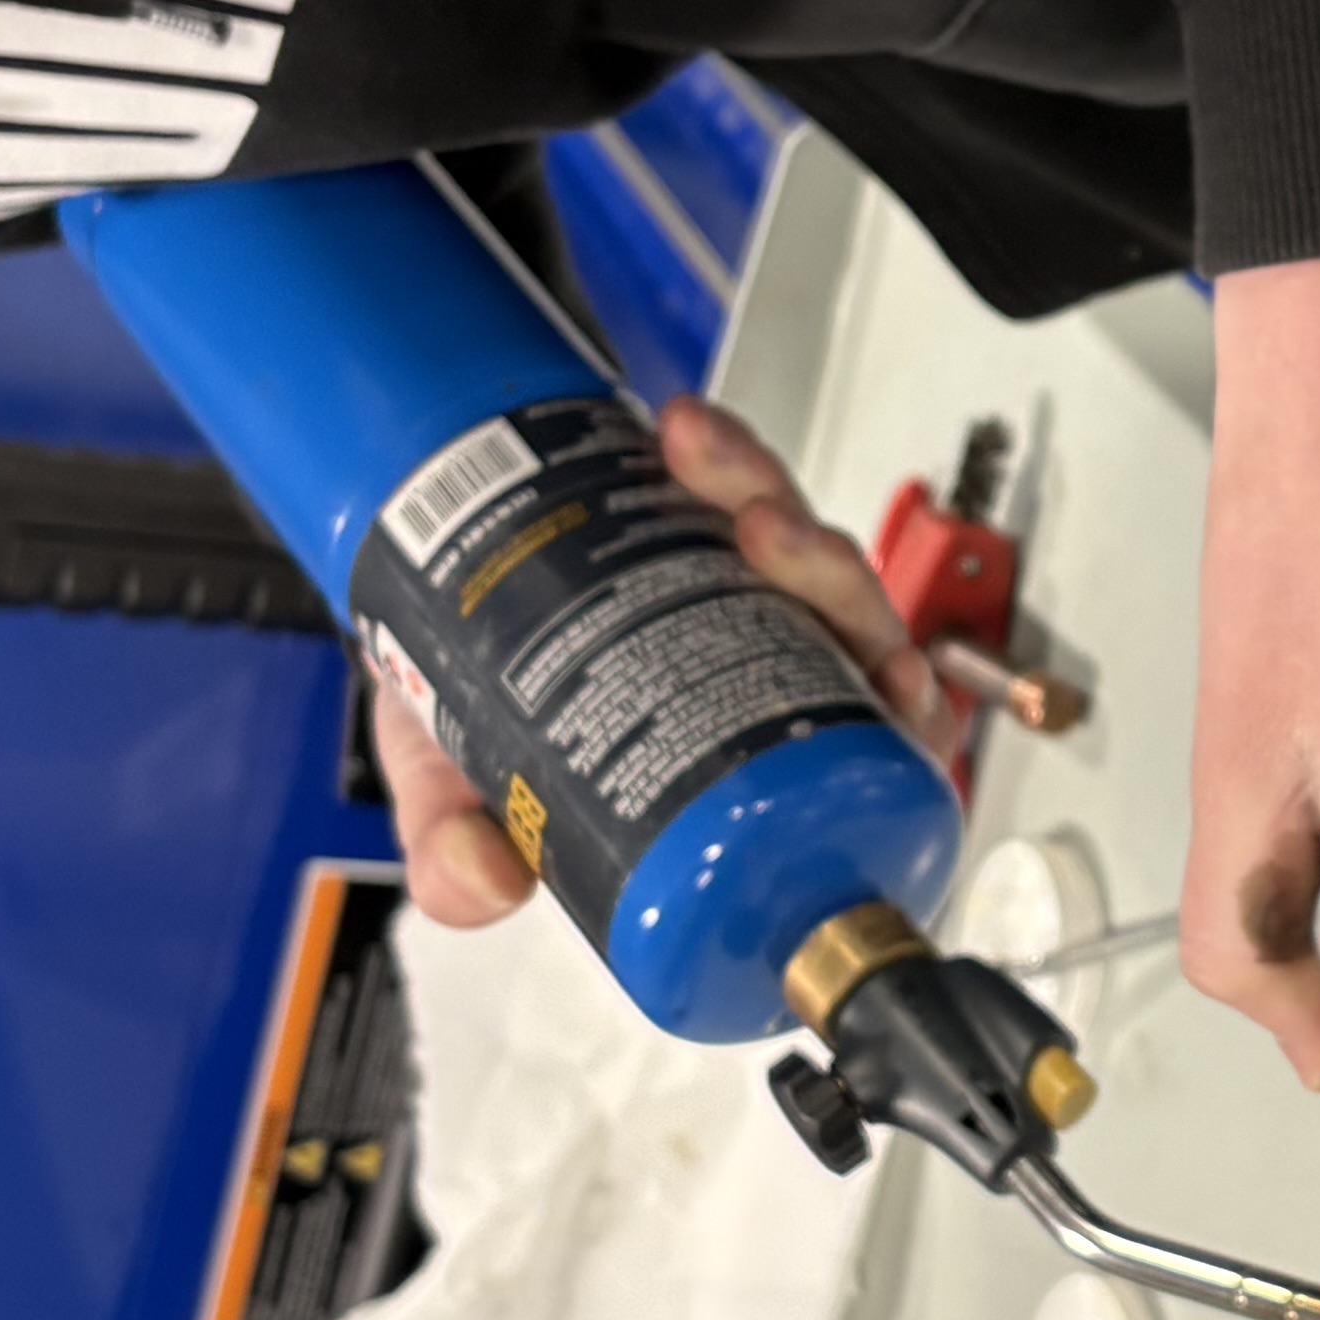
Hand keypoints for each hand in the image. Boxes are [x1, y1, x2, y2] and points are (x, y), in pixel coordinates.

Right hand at [370, 396, 962, 926]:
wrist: (418, 614)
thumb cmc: (470, 723)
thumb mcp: (456, 790)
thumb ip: (455, 849)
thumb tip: (479, 885)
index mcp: (748, 779)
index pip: (867, 765)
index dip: (902, 722)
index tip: (894, 682)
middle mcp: (765, 690)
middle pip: (852, 634)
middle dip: (827, 577)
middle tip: (760, 535)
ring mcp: (746, 604)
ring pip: (801, 550)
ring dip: (770, 496)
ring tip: (703, 463)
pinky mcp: (710, 525)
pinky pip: (750, 489)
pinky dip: (731, 460)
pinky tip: (686, 434)